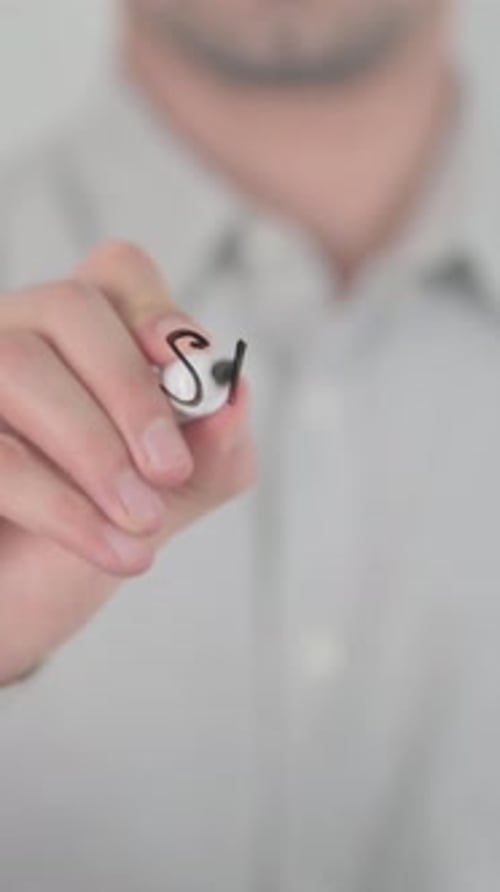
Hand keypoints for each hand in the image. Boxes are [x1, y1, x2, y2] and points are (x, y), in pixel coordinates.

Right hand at [0, 242, 254, 683]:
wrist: (25, 601)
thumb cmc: (98, 528)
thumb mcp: (176, 495)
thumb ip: (217, 450)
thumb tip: (236, 398)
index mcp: (85, 337)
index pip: (117, 274)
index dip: (156, 309)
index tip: (190, 372)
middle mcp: (19, 336)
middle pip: (70, 307)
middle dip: (133, 391)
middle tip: (170, 470)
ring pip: (19, 366)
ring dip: (96, 450)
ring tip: (141, 520)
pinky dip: (61, 504)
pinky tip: (113, 549)